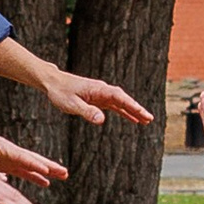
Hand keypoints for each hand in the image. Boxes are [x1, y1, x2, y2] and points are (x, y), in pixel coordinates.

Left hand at [0, 127, 68, 183]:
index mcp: (2, 147)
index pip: (22, 157)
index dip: (34, 164)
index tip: (47, 170)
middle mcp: (9, 152)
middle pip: (33, 159)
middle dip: (49, 166)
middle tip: (65, 173)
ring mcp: (8, 158)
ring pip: (31, 166)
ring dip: (47, 171)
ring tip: (63, 176)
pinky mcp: (4, 164)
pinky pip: (23, 171)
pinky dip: (35, 176)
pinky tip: (45, 182)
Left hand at [39, 69, 153, 125]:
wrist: (53, 83)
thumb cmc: (60, 93)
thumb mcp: (72, 105)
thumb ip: (87, 112)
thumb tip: (102, 120)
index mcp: (99, 89)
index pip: (119, 97)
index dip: (132, 105)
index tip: (142, 113)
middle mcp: (103, 90)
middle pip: (124, 99)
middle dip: (137, 109)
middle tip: (150, 118)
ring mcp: (102, 94)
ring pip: (121, 103)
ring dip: (133, 111)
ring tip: (146, 121)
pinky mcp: (98, 99)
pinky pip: (115, 106)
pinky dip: (124, 112)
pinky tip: (132, 119)